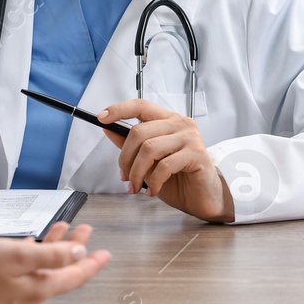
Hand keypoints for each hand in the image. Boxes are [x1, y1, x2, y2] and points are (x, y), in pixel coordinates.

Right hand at [0, 223, 110, 303]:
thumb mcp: (17, 255)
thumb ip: (51, 255)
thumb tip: (79, 256)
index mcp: (37, 288)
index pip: (73, 276)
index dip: (91, 264)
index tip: (105, 253)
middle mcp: (29, 295)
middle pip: (61, 271)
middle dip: (76, 251)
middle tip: (87, 233)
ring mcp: (14, 292)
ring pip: (44, 268)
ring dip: (56, 248)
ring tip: (66, 230)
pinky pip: (26, 269)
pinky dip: (35, 253)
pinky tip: (33, 242)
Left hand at [98, 99, 233, 222]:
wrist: (203, 197)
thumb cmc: (178, 178)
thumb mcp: (148, 161)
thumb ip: (131, 144)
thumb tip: (107, 129)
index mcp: (168, 120)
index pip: (141, 105)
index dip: (119, 110)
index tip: (100, 118)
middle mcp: (180, 124)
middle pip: (139, 132)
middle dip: (125, 158)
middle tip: (124, 177)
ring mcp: (190, 138)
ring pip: (149, 149)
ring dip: (137, 173)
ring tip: (136, 187)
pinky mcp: (197, 154)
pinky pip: (165, 166)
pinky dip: (154, 182)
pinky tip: (152, 191)